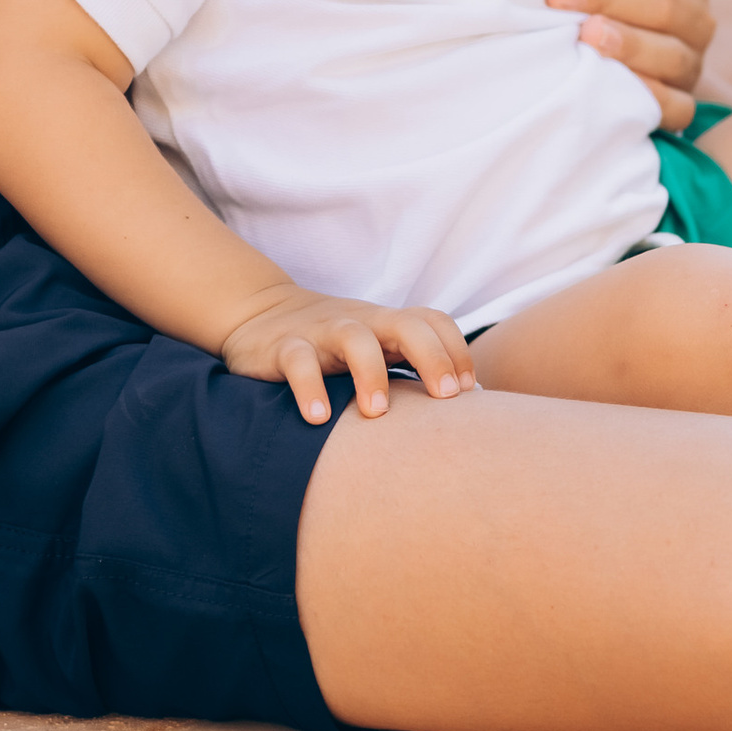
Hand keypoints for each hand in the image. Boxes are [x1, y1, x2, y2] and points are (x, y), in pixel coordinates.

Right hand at [218, 286, 480, 426]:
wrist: (258, 312)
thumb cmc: (333, 344)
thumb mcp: (374, 347)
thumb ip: (411, 369)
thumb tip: (472, 411)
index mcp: (387, 324)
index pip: (434, 321)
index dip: (457, 351)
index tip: (470, 392)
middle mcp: (362, 322)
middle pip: (407, 325)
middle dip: (432, 357)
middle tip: (445, 398)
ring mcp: (323, 332)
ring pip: (354, 339)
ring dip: (371, 374)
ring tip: (376, 413)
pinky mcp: (284, 346)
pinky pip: (299, 362)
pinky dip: (309, 388)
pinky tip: (318, 419)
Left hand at [547, 0, 715, 130]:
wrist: (606, 23)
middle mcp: (697, 17)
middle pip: (666, 4)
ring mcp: (690, 63)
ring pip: (672, 55)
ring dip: (627, 44)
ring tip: (586, 34)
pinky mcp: (679, 103)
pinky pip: (675, 107)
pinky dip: (647, 97)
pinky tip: (613, 85)